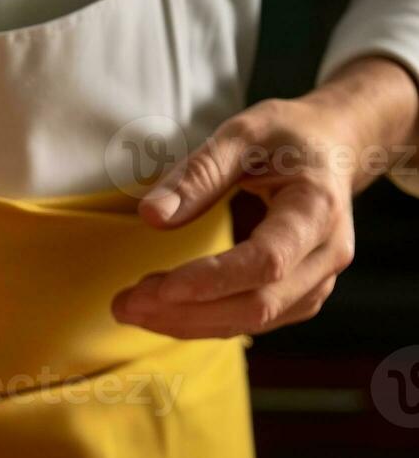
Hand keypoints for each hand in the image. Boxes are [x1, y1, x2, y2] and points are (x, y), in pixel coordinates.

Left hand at [114, 57, 418, 338]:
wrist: (333, 149)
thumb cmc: (287, 137)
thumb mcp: (242, 135)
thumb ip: (198, 173)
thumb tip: (151, 216)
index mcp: (317, 208)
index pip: (267, 260)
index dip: (212, 280)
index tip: (157, 289)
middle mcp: (327, 253)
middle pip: (257, 303)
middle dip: (186, 310)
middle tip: (124, 304)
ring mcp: (317, 280)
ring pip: (252, 321)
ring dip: (187, 323)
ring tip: (131, 308)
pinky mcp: (300, 296)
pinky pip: (250, 320)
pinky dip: (202, 322)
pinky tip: (160, 311)